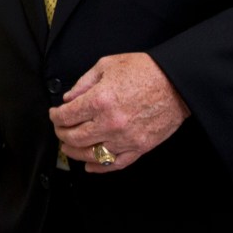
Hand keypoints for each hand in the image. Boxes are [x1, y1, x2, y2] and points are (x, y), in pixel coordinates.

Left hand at [49, 52, 189, 172]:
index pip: (67, 116)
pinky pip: (115, 164)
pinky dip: (99, 167)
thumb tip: (69, 99)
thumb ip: (84, 83)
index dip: (56, 116)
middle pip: (74, 137)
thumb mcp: (108, 65)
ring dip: (75, 152)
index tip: (55, 114)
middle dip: (61, 134)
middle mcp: (110, 122)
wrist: (177, 82)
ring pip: (91, 154)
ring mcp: (125, 139)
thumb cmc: (145, 70)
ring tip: (68, 147)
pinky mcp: (139, 148)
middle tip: (60, 129)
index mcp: (100, 100)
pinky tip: (90, 165)